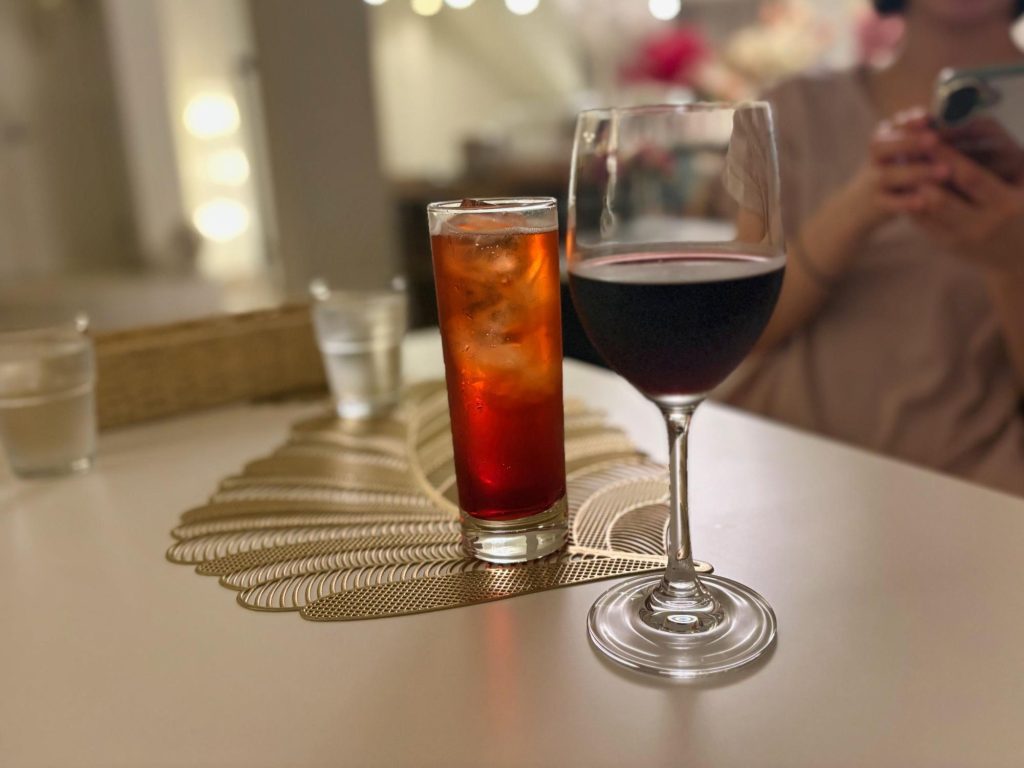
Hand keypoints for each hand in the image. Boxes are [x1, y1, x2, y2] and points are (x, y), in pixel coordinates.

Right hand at [842, 109, 947, 230]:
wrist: (858, 206)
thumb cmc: (895, 173)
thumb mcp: (904, 152)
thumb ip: (924, 138)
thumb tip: (965, 121)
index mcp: (884, 141)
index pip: (893, 125)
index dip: (909, 121)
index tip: (928, 118)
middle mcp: (876, 159)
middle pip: (882, 145)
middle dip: (909, 142)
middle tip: (934, 140)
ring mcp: (873, 182)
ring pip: (888, 175)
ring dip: (915, 171)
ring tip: (944, 171)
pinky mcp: (875, 205)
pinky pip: (888, 203)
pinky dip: (905, 202)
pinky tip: (924, 202)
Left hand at [912, 141, 1023, 275]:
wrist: (1021, 256)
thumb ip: (1010, 155)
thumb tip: (980, 121)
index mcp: (1005, 205)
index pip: (970, 177)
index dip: (948, 156)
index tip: (931, 137)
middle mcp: (981, 225)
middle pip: (939, 198)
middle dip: (921, 171)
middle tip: (907, 148)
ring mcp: (960, 239)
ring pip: (925, 211)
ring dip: (910, 186)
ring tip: (902, 162)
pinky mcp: (946, 246)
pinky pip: (921, 221)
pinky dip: (912, 200)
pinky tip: (906, 181)